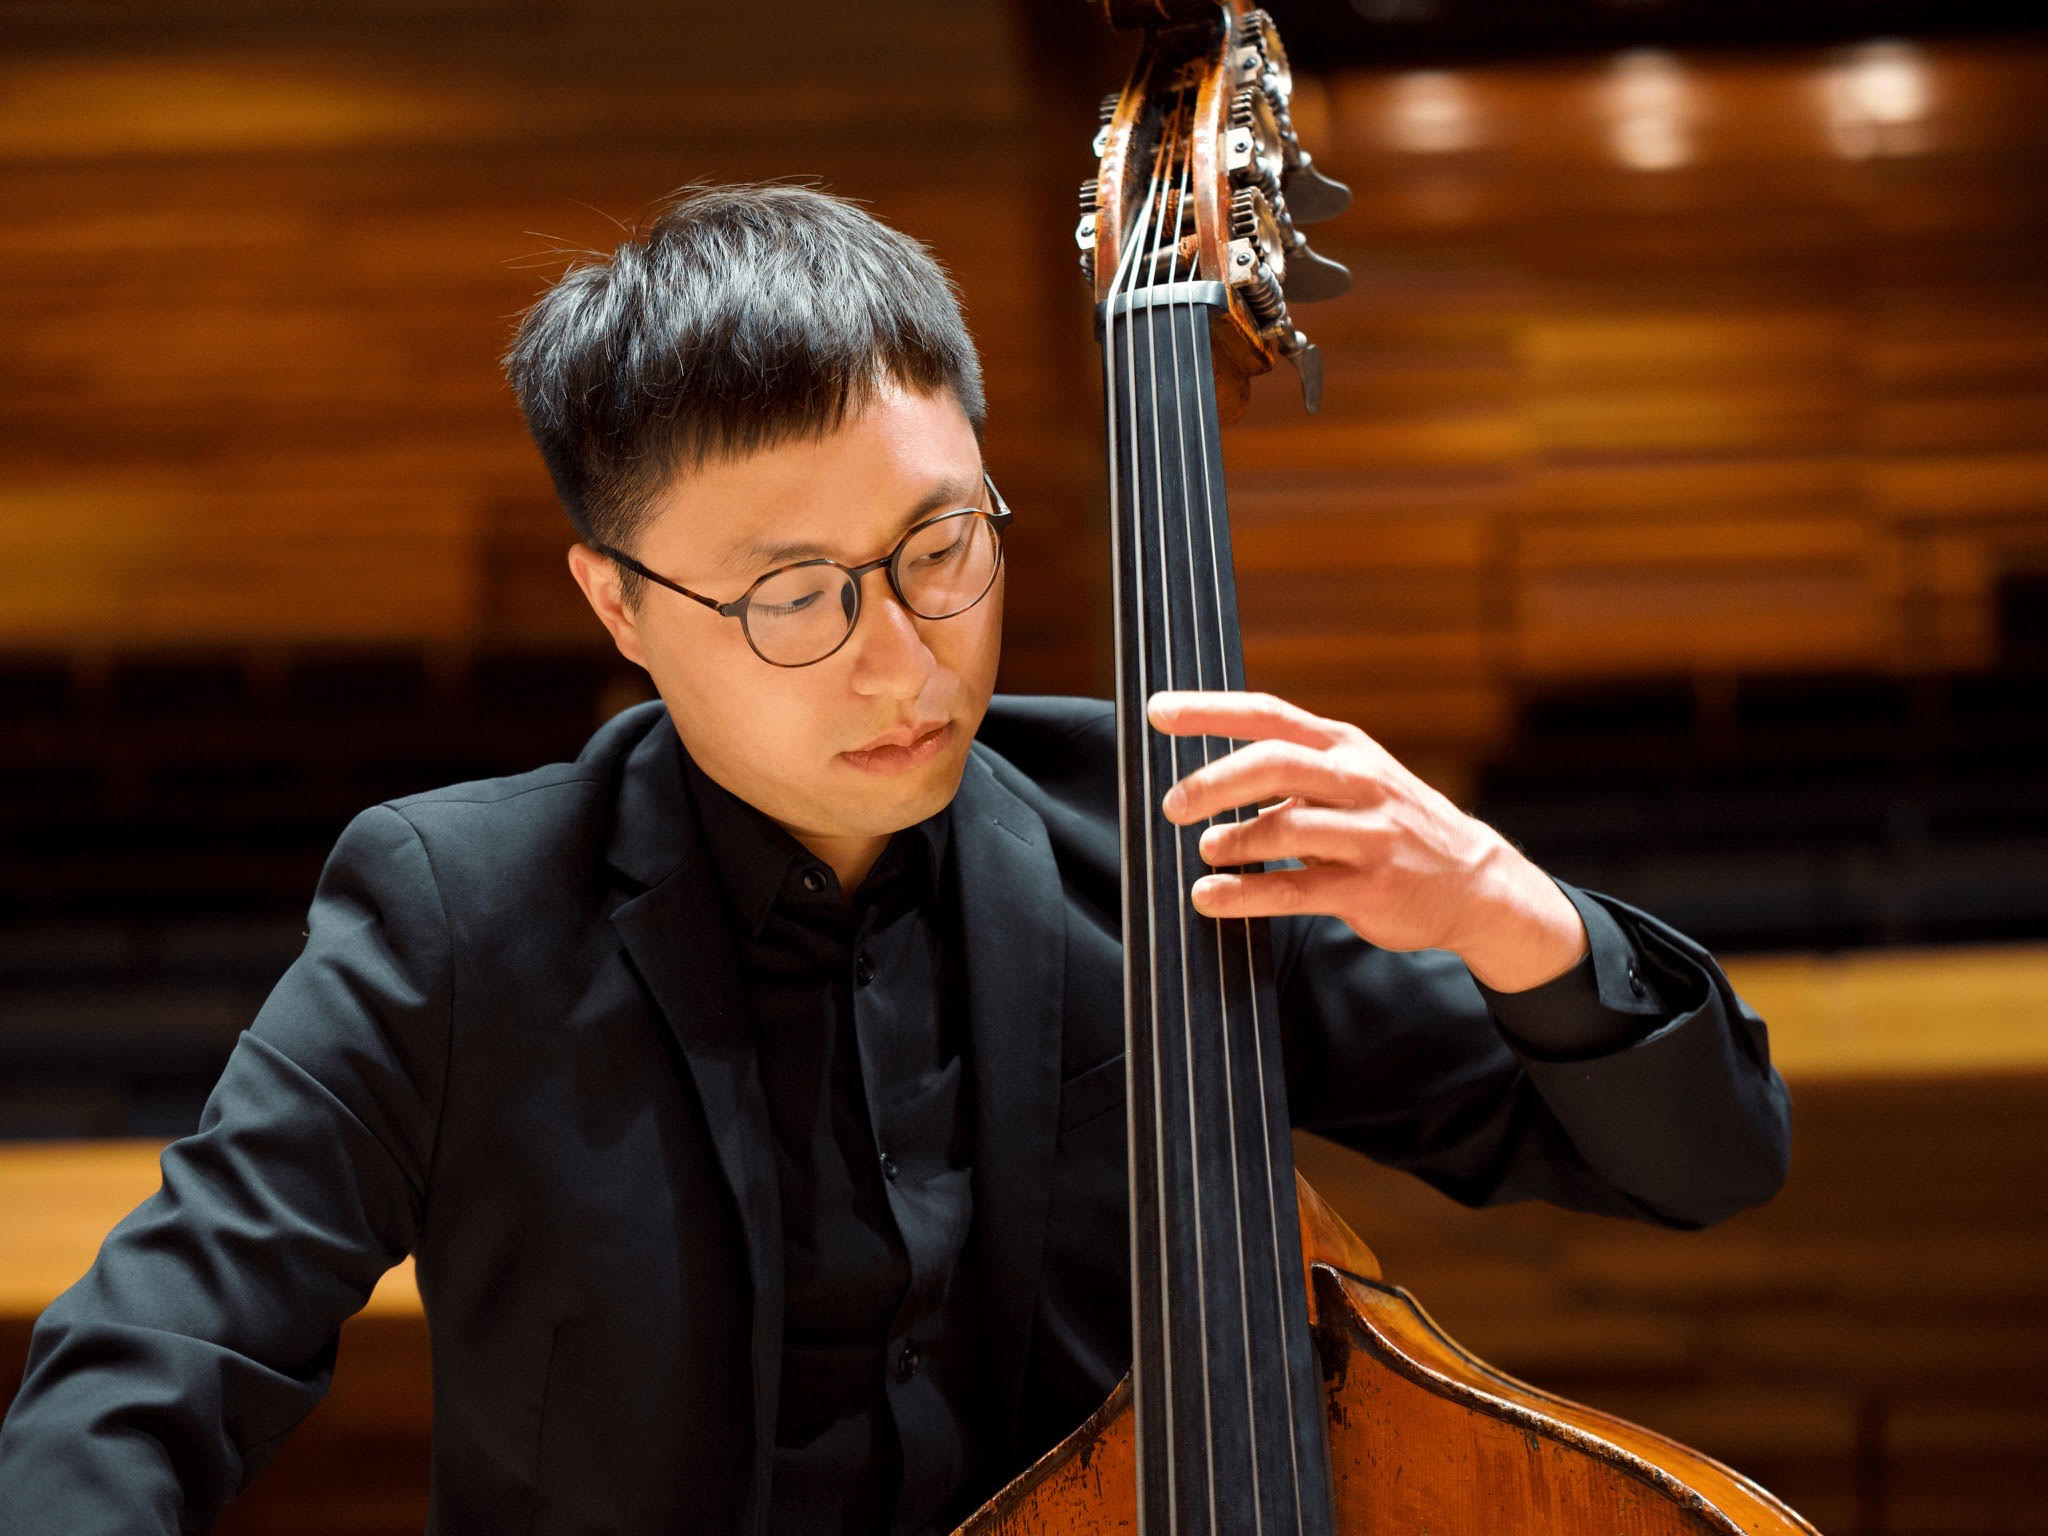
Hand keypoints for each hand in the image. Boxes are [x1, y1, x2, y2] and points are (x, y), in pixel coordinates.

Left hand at [1149, 690, 1587, 992]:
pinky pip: (1295, 890)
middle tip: (1172, 804)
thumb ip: (1290, 773)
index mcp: (1344, 746)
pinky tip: (1211, 897)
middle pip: (1275, 763)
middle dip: (1214, 782)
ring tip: (1207, 851)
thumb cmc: (1391, 825)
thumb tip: (1204, 781)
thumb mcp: (1351, 779)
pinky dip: (1245, 894)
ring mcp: (1369, 835)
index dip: (1210, 711)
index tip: (1158, 711)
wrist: (1476, 881)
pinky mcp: (1370, 888)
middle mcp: (1358, 781)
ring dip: (1233, 842)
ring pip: (1285, 828)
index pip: (1268, 716)